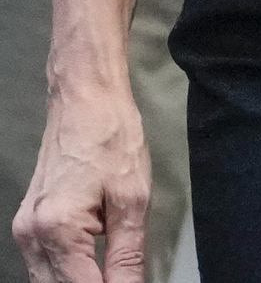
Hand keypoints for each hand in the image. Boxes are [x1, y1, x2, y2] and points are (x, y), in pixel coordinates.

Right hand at [15, 82, 150, 282]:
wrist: (85, 101)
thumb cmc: (113, 138)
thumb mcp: (132, 199)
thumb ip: (127, 253)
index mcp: (57, 228)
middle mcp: (31, 234)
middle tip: (123, 280)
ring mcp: (24, 229)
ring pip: (46, 280)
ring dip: (76, 282)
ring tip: (111, 274)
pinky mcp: (27, 223)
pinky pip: (42, 263)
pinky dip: (65, 272)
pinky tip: (92, 267)